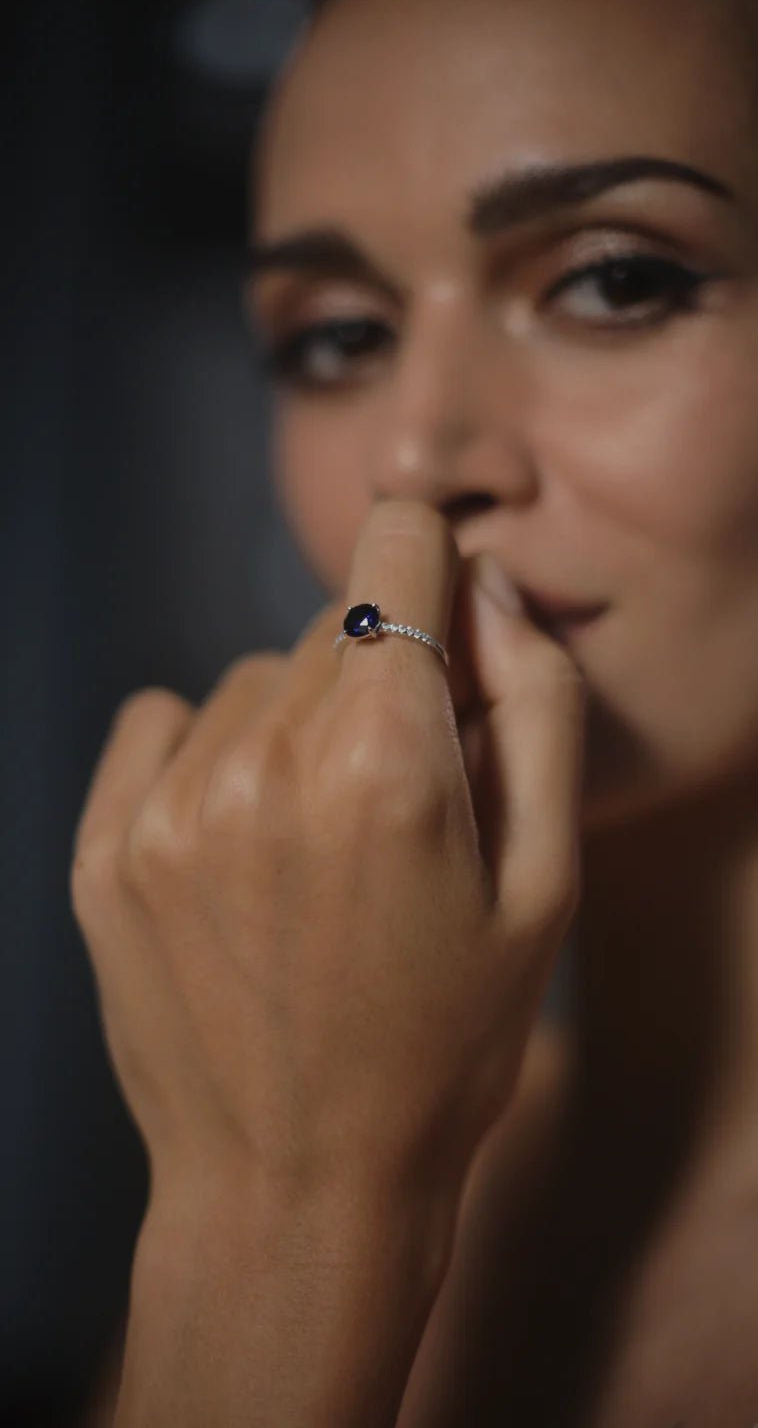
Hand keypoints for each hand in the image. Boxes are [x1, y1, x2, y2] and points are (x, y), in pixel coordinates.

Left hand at [70, 499, 584, 1220]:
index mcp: (386, 764)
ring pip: (254, 678)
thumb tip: (491, 591)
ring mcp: (168, 806)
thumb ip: (539, 706)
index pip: (402, 546)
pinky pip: (163, 720)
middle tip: (401, 802)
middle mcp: (264, 763)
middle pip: (336, 622)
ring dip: (297, 725)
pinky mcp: (103, 846)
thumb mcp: (546, 887)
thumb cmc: (444, 1046)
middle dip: (383, 677)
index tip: (448, 626)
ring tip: (320, 847)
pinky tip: (242, 843)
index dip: (439, 570)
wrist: (294, 1188)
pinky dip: (210, 752)